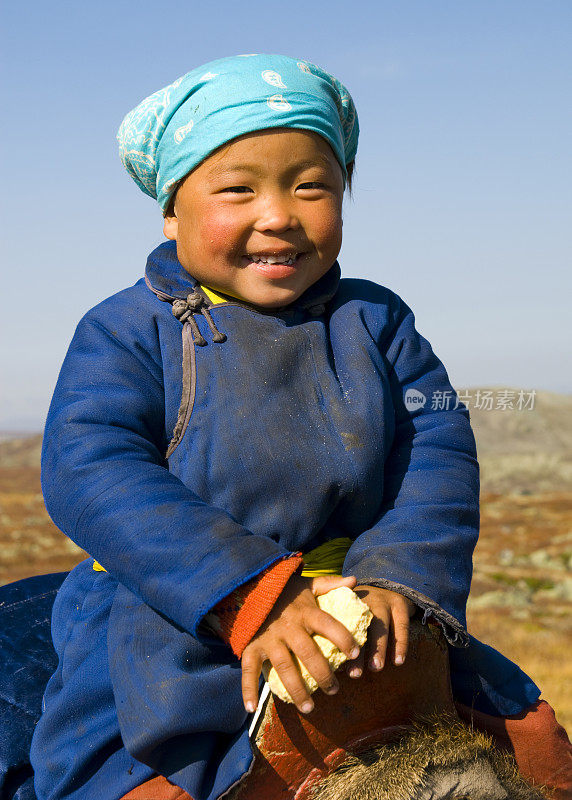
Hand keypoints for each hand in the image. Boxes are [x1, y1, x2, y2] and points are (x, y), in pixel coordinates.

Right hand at [241, 573, 358, 714]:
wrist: (249, 586)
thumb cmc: (284, 590)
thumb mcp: (307, 584)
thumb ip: (330, 584)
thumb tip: (355, 581)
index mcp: (305, 611)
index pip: (329, 625)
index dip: (344, 639)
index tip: (356, 654)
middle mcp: (288, 626)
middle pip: (309, 653)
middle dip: (323, 675)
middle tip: (335, 691)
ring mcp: (268, 638)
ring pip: (284, 668)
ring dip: (297, 690)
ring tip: (310, 708)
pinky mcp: (251, 646)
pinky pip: (249, 669)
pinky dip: (248, 689)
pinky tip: (252, 708)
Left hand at [346, 585, 414, 677]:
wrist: (390, 584)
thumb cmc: (364, 610)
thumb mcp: (350, 610)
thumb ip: (342, 631)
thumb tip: (333, 666)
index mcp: (346, 604)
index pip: (341, 626)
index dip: (339, 647)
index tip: (338, 669)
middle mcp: (363, 600)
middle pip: (359, 627)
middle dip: (357, 652)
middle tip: (355, 674)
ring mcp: (383, 601)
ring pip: (380, 626)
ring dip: (378, 648)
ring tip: (376, 668)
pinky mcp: (399, 604)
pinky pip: (401, 626)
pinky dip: (400, 644)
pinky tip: (398, 661)